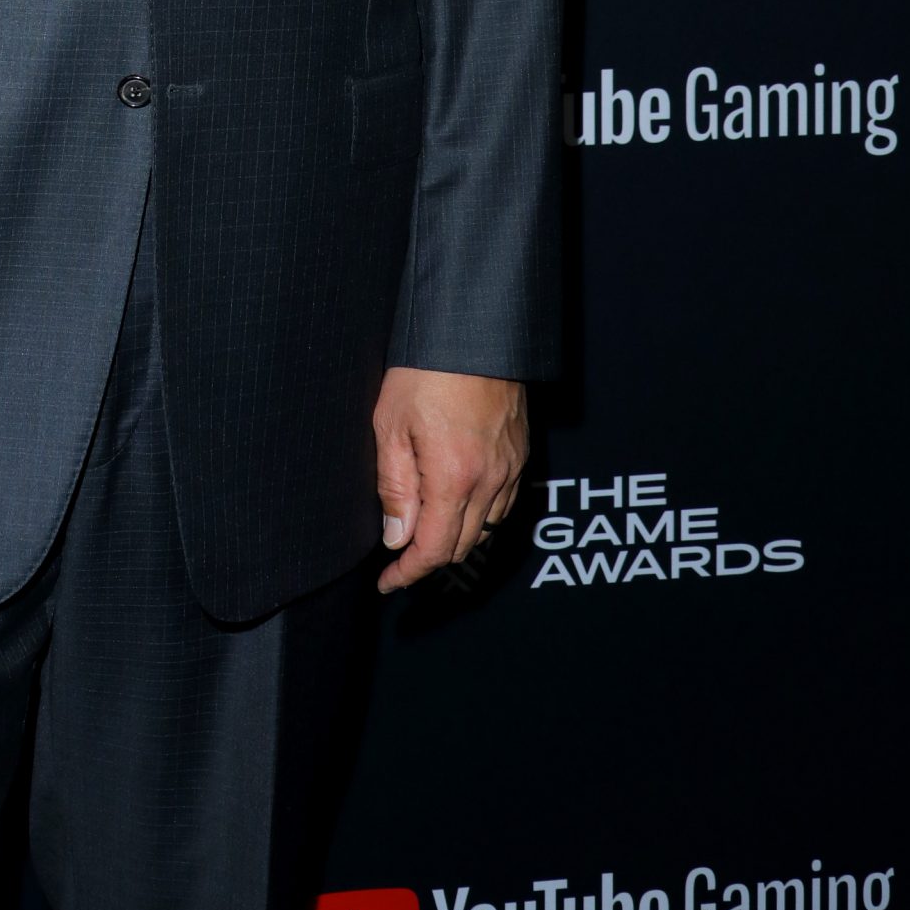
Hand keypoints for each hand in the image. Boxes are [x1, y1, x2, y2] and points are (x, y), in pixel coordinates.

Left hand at [372, 366, 527, 594]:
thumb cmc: (425, 369)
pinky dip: (480, 515)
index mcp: (454, 478)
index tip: (387, 582)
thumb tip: (396, 537)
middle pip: (463, 546)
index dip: (408, 573)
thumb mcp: (391, 425)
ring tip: (425, 531)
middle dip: (429, 559)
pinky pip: (503, 502)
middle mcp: (491, 480)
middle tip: (399, 557)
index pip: (434, 549)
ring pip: (486, 527)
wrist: (473, 327)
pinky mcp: (521, 451)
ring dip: (456, 538)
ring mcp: (511, 466)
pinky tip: (458, 503)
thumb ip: (395, 487)